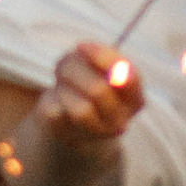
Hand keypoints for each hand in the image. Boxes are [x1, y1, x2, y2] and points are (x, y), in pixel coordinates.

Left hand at [1, 43, 142, 185]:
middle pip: (98, 91)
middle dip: (74, 71)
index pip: (128, 78)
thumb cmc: (87, 82)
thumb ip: (98, 55)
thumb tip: (83, 49)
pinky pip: (56, 114)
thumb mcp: (98, 64)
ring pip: (80, 110)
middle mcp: (120, 122)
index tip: (80, 46)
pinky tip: (56, 99)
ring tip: (61, 82)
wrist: (73, 120)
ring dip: (63, 87)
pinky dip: (51, 98)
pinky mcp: (69, 138)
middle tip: (65, 65)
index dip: (102, 58)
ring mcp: (96, 134)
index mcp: (134, 100)